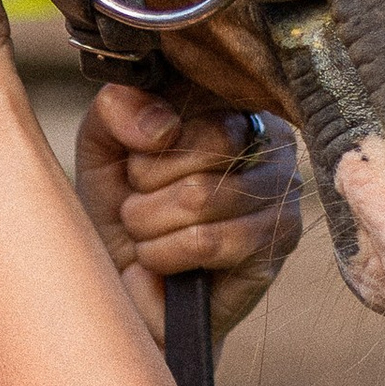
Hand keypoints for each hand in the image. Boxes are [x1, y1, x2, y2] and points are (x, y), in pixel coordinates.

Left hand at [75, 83, 301, 346]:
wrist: (123, 288)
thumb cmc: (120, 209)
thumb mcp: (102, 146)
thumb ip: (117, 107)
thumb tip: (162, 128)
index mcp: (233, 104)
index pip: (198, 96)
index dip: (149, 140)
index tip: (137, 162)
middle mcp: (271, 143)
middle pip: (205, 145)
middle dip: (147, 184)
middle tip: (142, 204)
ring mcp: (282, 195)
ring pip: (201, 196)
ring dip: (149, 223)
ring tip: (148, 234)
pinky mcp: (276, 247)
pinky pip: (208, 241)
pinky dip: (164, 254)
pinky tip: (164, 260)